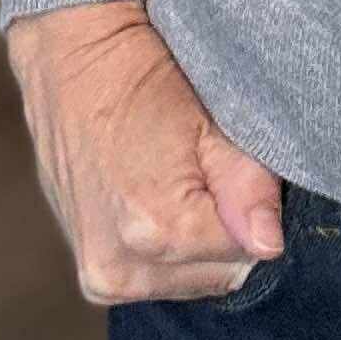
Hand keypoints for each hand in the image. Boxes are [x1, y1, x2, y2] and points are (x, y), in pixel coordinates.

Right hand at [4, 0, 286, 304]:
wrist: (70, 60)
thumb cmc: (141, 78)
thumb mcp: (210, 119)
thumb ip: (248, 187)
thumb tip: (270, 245)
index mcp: (156, 231)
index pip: (249, 250)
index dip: (249, 206)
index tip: (229, 164)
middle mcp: (121, 269)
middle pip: (220, 273)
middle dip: (223, 230)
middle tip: (199, 167)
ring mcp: (99, 279)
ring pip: (190, 280)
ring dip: (194, 243)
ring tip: (172, 180)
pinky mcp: (91, 278)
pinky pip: (157, 278)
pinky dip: (165, 249)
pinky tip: (152, 199)